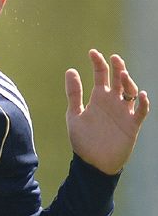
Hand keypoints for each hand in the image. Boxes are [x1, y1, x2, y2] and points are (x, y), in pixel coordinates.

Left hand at [65, 49, 149, 174]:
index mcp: (98, 98)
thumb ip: (74, 93)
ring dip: (128, 83)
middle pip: (118, 80)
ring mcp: (124, 113)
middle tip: (114, 58)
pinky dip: (143, 103)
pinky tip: (140, 95)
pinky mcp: (132, 125)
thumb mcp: (75, 114)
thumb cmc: (83, 140)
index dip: (98, 63)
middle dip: (118, 68)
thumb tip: (70, 69)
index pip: (101, 75)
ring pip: (131, 92)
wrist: (92, 163)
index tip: (93, 52)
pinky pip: (142, 111)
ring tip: (122, 75)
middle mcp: (113, 102)